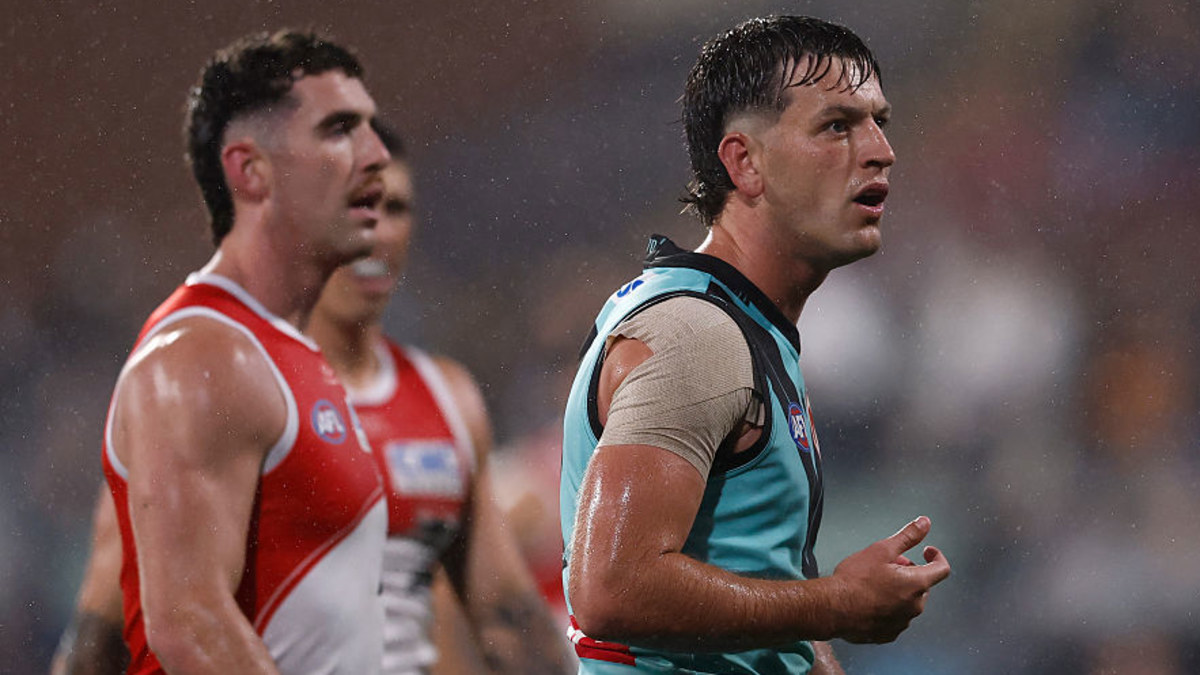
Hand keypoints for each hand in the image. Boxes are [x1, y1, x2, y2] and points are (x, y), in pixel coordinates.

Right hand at [828, 516, 950, 643]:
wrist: (832, 608)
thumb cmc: (854, 581)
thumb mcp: (881, 549)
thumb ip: (907, 536)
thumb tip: (924, 524)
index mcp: (917, 583)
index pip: (942, 568)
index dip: (936, 556)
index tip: (927, 551)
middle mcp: (914, 606)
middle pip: (921, 584)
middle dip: (908, 572)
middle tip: (886, 566)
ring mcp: (902, 622)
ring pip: (907, 601)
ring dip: (897, 590)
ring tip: (873, 583)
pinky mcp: (889, 634)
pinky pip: (895, 617)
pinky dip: (887, 607)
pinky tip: (869, 600)